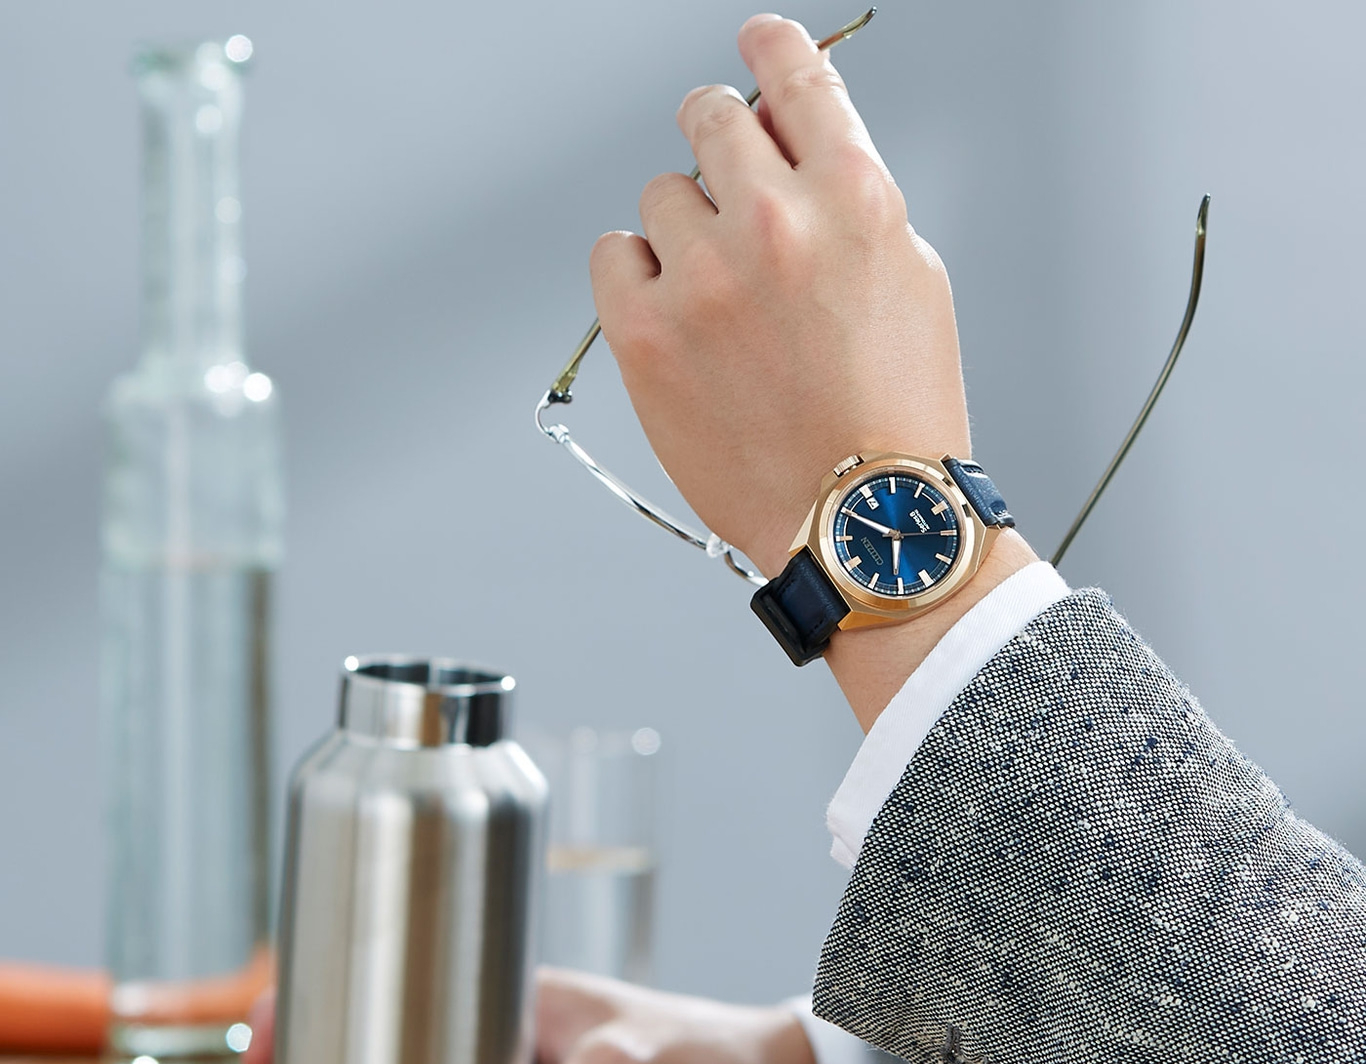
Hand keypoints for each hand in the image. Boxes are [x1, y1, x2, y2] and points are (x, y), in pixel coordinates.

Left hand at [591, 14, 1035, 730]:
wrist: (862, 523)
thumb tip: (789, 149)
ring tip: (722, 306)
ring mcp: (704, 279)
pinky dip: (637, 279)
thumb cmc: (896, 420)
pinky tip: (676, 322)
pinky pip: (613, 257)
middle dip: (718, 145)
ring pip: (659, 194)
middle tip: (727, 197)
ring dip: (684, 231)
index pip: (793, 72)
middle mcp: (776, 224)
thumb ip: (848, 201)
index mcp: (855, 199)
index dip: (767, 48)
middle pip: (709, 117)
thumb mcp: (912, 283)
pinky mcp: (647, 336)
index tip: (752, 47)